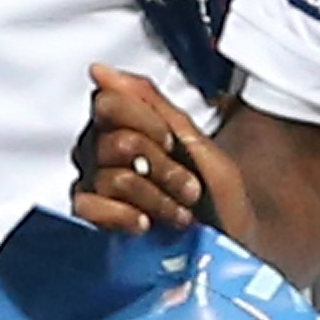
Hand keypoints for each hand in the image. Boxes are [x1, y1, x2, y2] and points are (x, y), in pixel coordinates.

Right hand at [74, 65, 243, 236]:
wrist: (230, 250)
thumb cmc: (217, 199)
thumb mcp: (195, 141)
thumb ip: (149, 101)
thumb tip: (100, 70)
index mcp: (126, 127)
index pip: (108, 102)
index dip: (143, 120)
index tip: (170, 141)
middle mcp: (104, 153)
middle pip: (115, 141)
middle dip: (162, 166)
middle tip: (188, 187)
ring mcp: (96, 187)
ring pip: (112, 177)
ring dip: (157, 198)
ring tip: (179, 214)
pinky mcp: (92, 221)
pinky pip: (89, 206)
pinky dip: (123, 216)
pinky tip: (146, 225)